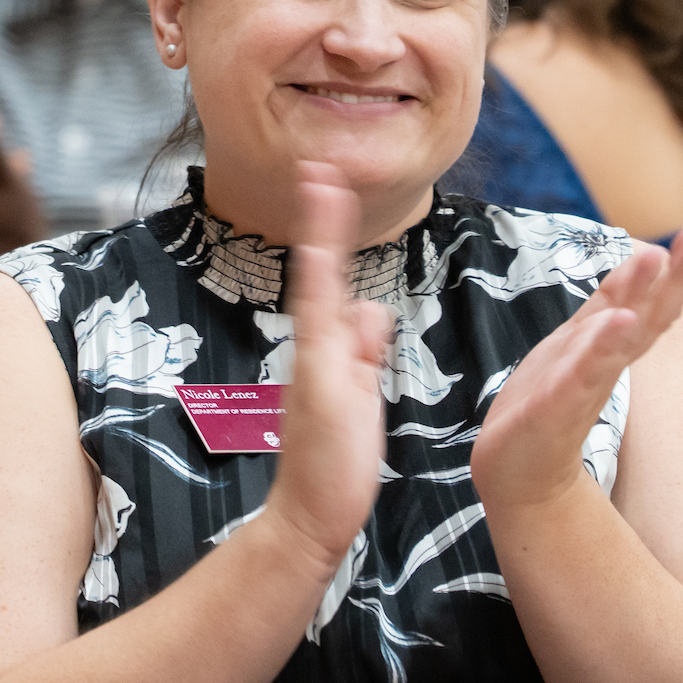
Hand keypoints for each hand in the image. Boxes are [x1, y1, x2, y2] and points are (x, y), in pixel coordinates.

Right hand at [263, 163, 392, 573]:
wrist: (311, 515)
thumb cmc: (337, 460)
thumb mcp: (358, 394)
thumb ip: (362, 351)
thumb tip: (370, 310)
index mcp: (330, 349)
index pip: (332, 282)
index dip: (332, 235)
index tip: (331, 188)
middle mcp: (317, 349)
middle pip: (318, 271)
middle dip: (321, 219)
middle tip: (320, 167)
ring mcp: (313, 364)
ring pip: (315, 290)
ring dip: (319, 238)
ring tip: (321, 185)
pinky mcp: (318, 386)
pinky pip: (317, 330)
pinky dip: (318, 292)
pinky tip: (321, 258)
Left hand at [471, 226, 682, 516]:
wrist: (516, 471)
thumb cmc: (547, 402)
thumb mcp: (576, 342)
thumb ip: (605, 309)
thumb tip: (639, 267)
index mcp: (607, 345)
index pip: (647, 303)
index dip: (674, 271)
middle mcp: (604, 364)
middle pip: (647, 316)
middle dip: (675, 277)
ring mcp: (582, 386)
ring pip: (615, 340)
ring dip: (636, 301)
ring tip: (656, 263)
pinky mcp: (555, 409)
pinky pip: (579, 376)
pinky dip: (597, 351)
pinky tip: (615, 326)